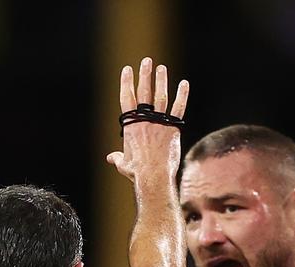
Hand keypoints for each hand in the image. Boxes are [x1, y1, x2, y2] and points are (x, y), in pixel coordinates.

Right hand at [106, 57, 188, 184]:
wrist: (153, 177)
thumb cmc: (137, 172)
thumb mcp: (123, 164)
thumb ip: (117, 157)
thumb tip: (110, 158)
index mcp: (130, 126)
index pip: (126, 99)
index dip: (126, 83)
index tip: (127, 69)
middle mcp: (144, 121)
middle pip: (143, 93)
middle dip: (144, 75)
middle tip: (147, 60)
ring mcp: (159, 123)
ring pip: (160, 96)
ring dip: (161, 80)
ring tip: (161, 68)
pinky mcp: (173, 128)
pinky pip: (178, 108)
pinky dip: (182, 95)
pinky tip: (184, 83)